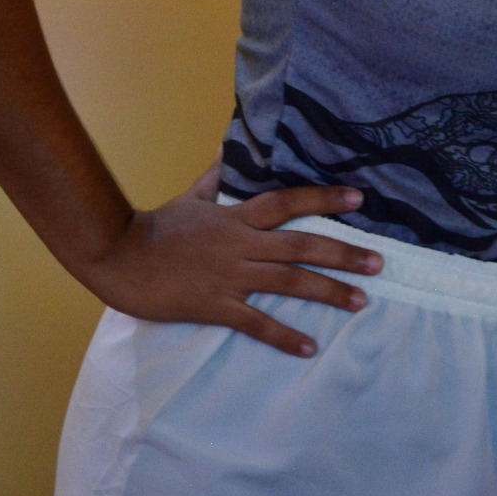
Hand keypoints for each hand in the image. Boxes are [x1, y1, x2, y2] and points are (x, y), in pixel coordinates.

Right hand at [77, 164, 383, 357]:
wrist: (118, 257)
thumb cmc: (155, 228)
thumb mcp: (191, 197)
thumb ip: (216, 177)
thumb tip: (229, 148)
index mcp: (236, 217)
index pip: (288, 203)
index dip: (324, 199)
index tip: (359, 199)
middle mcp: (240, 245)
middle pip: (300, 246)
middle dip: (342, 253)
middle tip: (379, 263)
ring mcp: (230, 277)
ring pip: (288, 283)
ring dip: (327, 292)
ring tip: (361, 302)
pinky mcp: (215, 306)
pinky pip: (256, 324)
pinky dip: (284, 336)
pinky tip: (310, 347)